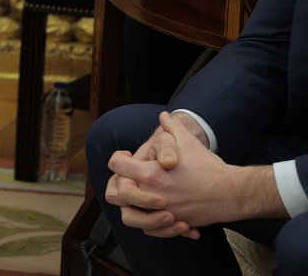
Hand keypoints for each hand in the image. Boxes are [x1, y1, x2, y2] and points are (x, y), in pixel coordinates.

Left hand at [107, 112, 247, 237]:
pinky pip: (151, 229)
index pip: (116, 164)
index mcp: (150, 173)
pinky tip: (162, 213)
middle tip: (132, 180)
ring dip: (132, 208)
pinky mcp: (173, 224)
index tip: (127, 158)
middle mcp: (151, 194)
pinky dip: (152, 224)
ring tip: (144, 199)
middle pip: (115, 193)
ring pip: (130, 217)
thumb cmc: (209, 167)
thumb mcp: (188, 142)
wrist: (232, 193)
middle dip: (120, 185)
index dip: (118, 158)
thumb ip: (172, 127)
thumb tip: (164, 116)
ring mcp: (161, 211)